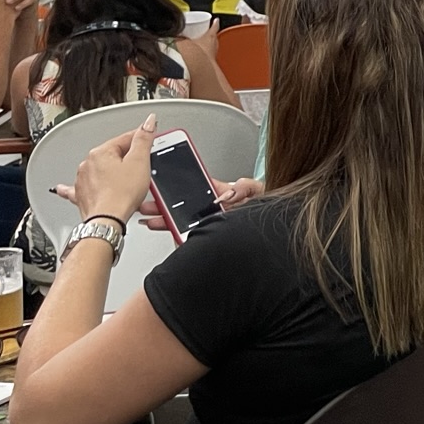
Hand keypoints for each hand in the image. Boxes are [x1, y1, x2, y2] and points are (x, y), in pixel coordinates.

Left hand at [62, 116, 157, 225]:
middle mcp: (87, 164)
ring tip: (128, 183)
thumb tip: (148, 121)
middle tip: (142, 169)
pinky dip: (81, 185)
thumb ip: (144, 139)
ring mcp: (83, 180)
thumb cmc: (121, 194)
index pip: (126, 138)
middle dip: (128, 159)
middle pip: (114, 154)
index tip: (151, 140)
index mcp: (100, 152)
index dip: (142, 140)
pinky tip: (66, 187)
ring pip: (102, 170)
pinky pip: (81, 187)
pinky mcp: (82, 195)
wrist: (107, 221)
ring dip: (113, 172)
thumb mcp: (140, 162)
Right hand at [136, 175, 261, 230]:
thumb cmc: (267, 209)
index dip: (181, 188)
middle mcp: (216, 211)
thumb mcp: (258, 191)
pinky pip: (192, 236)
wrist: (274, 232)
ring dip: (166, 221)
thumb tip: (228, 190)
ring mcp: (213, 225)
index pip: (198, 189)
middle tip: (149, 205)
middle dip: (164, 206)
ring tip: (151, 220)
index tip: (164, 186)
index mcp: (224, 196)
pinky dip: (179, 236)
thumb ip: (244, 186)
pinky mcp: (212, 237)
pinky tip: (169, 234)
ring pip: (184, 222)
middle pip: (185, 208)